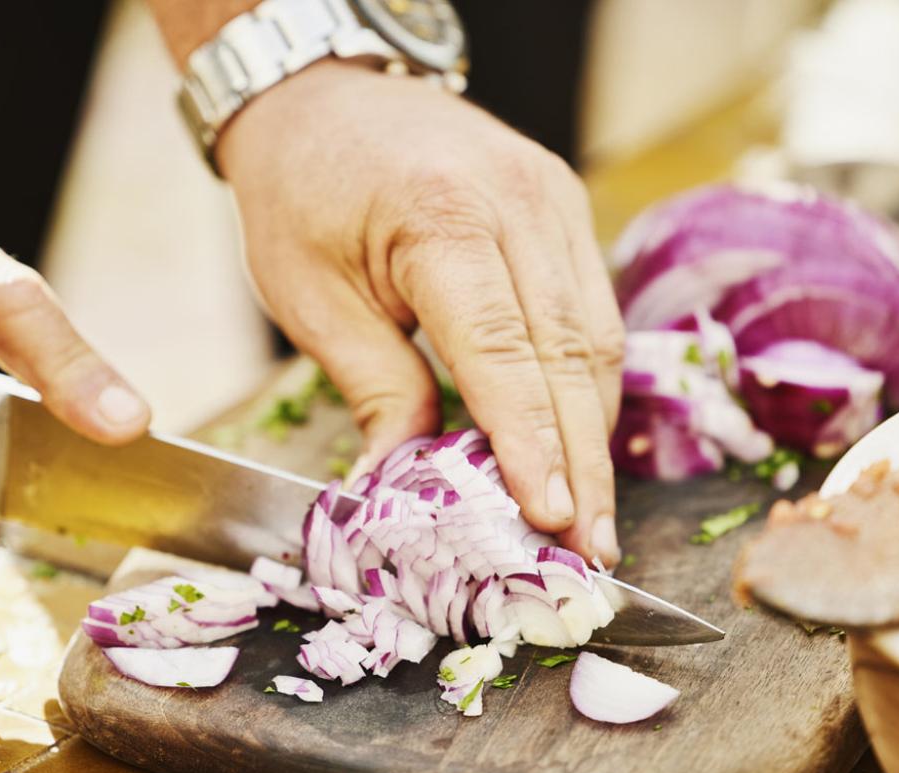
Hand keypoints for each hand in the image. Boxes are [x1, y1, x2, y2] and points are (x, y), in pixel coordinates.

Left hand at [219, 62, 624, 562]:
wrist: (325, 98)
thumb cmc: (302, 192)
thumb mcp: (310, 296)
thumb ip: (374, 387)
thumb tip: (403, 482)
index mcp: (441, 219)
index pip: (504, 352)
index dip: (532, 443)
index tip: (553, 519)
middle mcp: (519, 201)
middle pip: (571, 353)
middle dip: (584, 461)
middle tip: (592, 549)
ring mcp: (553, 198)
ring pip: (597, 336)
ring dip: (596, 432)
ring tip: (592, 515)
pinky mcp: (564, 206)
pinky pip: (591, 309)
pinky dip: (587, 382)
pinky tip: (581, 441)